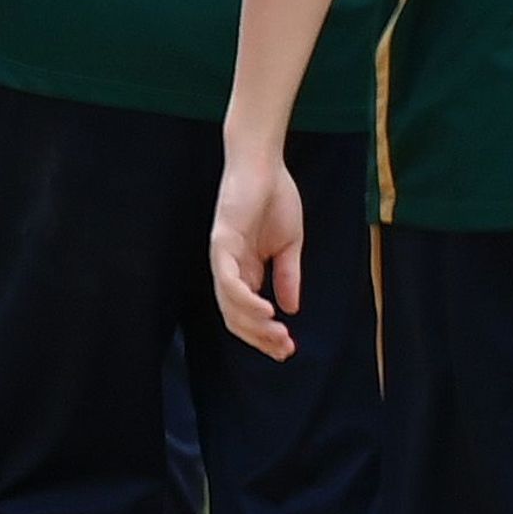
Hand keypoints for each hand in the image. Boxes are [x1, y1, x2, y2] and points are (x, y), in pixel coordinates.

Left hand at [208, 143, 304, 360]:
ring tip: (278, 333)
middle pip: (236, 317)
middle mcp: (229, 268)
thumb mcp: (289, 245)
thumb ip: (287, 276)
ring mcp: (223, 256)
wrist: (265, 164)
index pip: (248, 314)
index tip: (288, 349)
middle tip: (285, 349)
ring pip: (230, 304)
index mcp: (245, 270)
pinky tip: (266, 311)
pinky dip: (245, 299)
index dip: (265, 335)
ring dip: (254, 324)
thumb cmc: (275, 198)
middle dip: (260, 338)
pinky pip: (228, 279)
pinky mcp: (222, 241)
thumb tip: (291, 309)